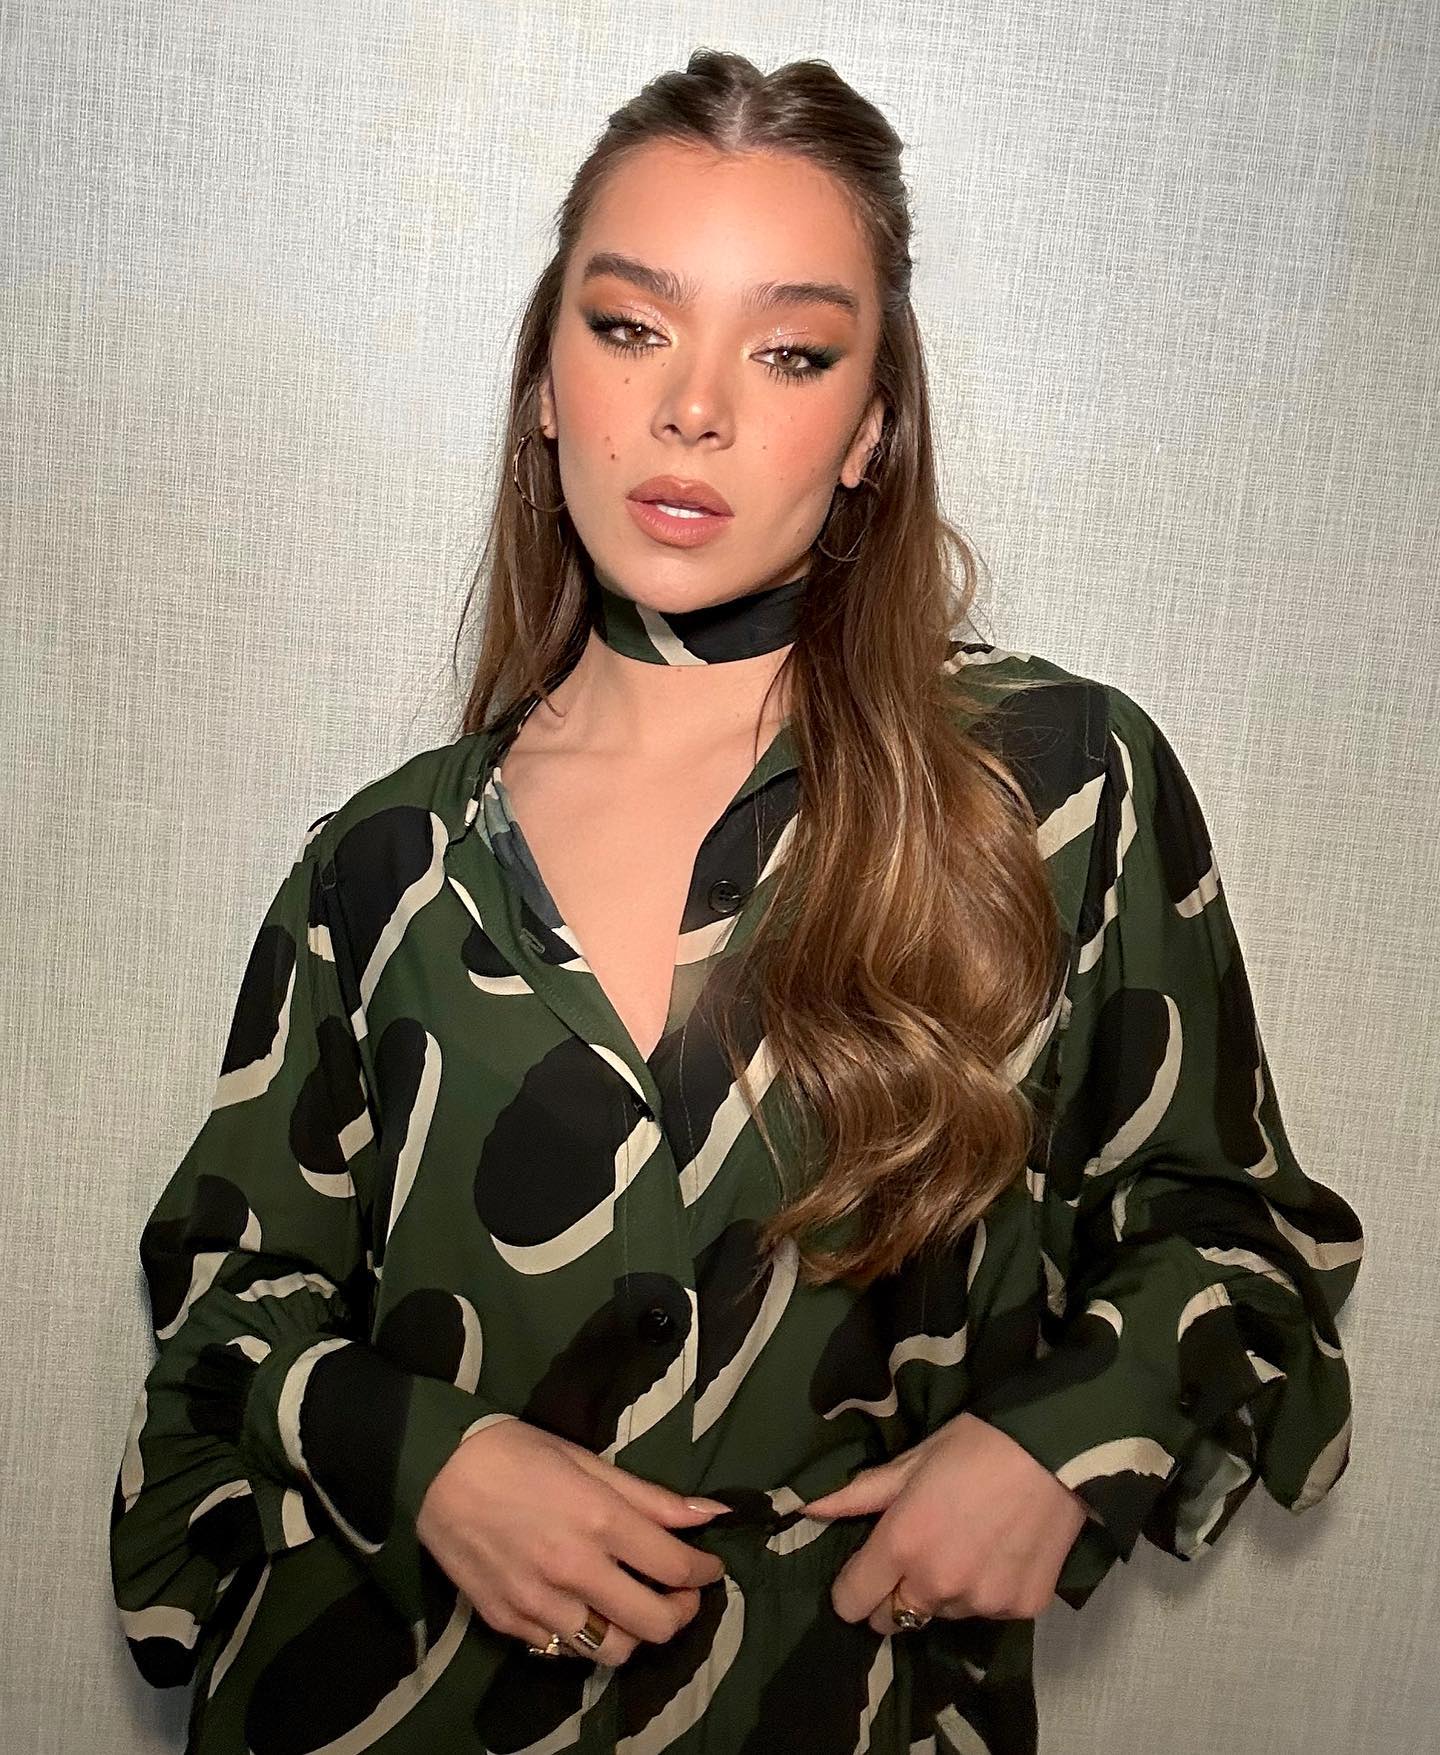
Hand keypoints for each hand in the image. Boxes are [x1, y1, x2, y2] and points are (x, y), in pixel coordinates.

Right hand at [416, 1417, 728, 1665]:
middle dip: (682, 1612)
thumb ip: (649, 1496)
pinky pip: (564, 1649)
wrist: (434, 1471)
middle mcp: (574, 1571)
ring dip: (634, 1632)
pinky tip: (585, 1607)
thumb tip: (711, 1514)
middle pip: (654, 1624)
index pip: (676, 1567)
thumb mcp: (586, 1460)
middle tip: (680, 1594)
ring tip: (634, 1606)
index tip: (709, 1567)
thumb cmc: (516, 1453)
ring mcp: (539, 1605)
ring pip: (612, 1649)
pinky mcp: (509, 1623)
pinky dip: (584, 1634)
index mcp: (599, 1521)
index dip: (705, 1571)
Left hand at [800, 1412, 1090, 1631]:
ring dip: (942, 1591)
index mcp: (902, 1546)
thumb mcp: (911, 1462)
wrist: (1054, 1450)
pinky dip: (986, 1591)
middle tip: (916, 1554)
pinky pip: (986, 1612)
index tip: (863, 1571)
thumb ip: (856, 1495)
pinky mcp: (1020, 1610)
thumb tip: (804, 1507)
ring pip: (941, 1615)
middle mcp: (937, 1585)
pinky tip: (999, 1552)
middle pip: (894, 1619)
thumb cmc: (975, 1445)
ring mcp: (981, 1602)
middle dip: (894, 1595)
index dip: (851, 1589)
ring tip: (965, 1544)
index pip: (852, 1603)